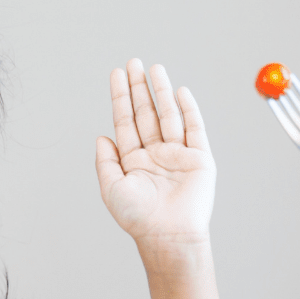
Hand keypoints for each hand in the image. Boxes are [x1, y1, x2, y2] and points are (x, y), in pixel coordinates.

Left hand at [95, 59, 215, 252]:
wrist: (168, 235)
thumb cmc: (138, 218)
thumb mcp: (111, 189)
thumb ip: (105, 162)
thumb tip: (101, 137)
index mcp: (133, 161)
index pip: (125, 121)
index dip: (121, 97)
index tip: (117, 75)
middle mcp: (155, 154)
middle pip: (146, 113)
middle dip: (140, 87)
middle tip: (133, 63)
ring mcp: (177, 155)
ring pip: (168, 115)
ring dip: (161, 92)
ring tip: (155, 68)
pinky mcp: (199, 159)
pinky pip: (194, 128)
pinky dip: (188, 109)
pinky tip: (180, 91)